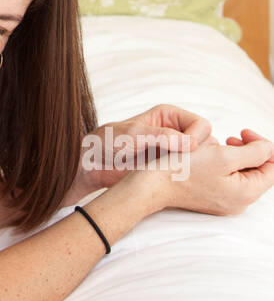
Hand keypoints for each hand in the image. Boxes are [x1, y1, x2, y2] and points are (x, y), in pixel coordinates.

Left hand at [69, 104, 212, 202]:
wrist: (93, 164)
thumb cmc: (107, 142)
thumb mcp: (132, 135)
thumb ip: (161, 137)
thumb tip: (191, 143)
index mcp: (169, 116)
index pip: (201, 125)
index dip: (198, 139)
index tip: (184, 152)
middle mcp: (176, 132)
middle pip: (208, 142)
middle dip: (201, 155)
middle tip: (182, 167)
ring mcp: (175, 152)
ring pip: (203, 160)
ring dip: (196, 169)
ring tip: (177, 176)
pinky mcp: (171, 170)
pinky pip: (191, 175)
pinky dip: (189, 179)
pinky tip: (174, 184)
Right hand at [152, 126, 273, 214]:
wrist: (154, 184)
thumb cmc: (186, 169)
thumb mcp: (224, 155)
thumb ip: (254, 152)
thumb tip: (269, 149)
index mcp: (246, 193)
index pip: (272, 167)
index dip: (264, 146)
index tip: (244, 132)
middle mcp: (239, 202)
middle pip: (260, 172)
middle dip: (251, 151)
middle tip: (234, 137)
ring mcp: (226, 203)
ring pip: (244, 175)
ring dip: (238, 156)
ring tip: (222, 144)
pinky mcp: (214, 199)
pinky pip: (230, 180)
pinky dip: (226, 165)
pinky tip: (212, 156)